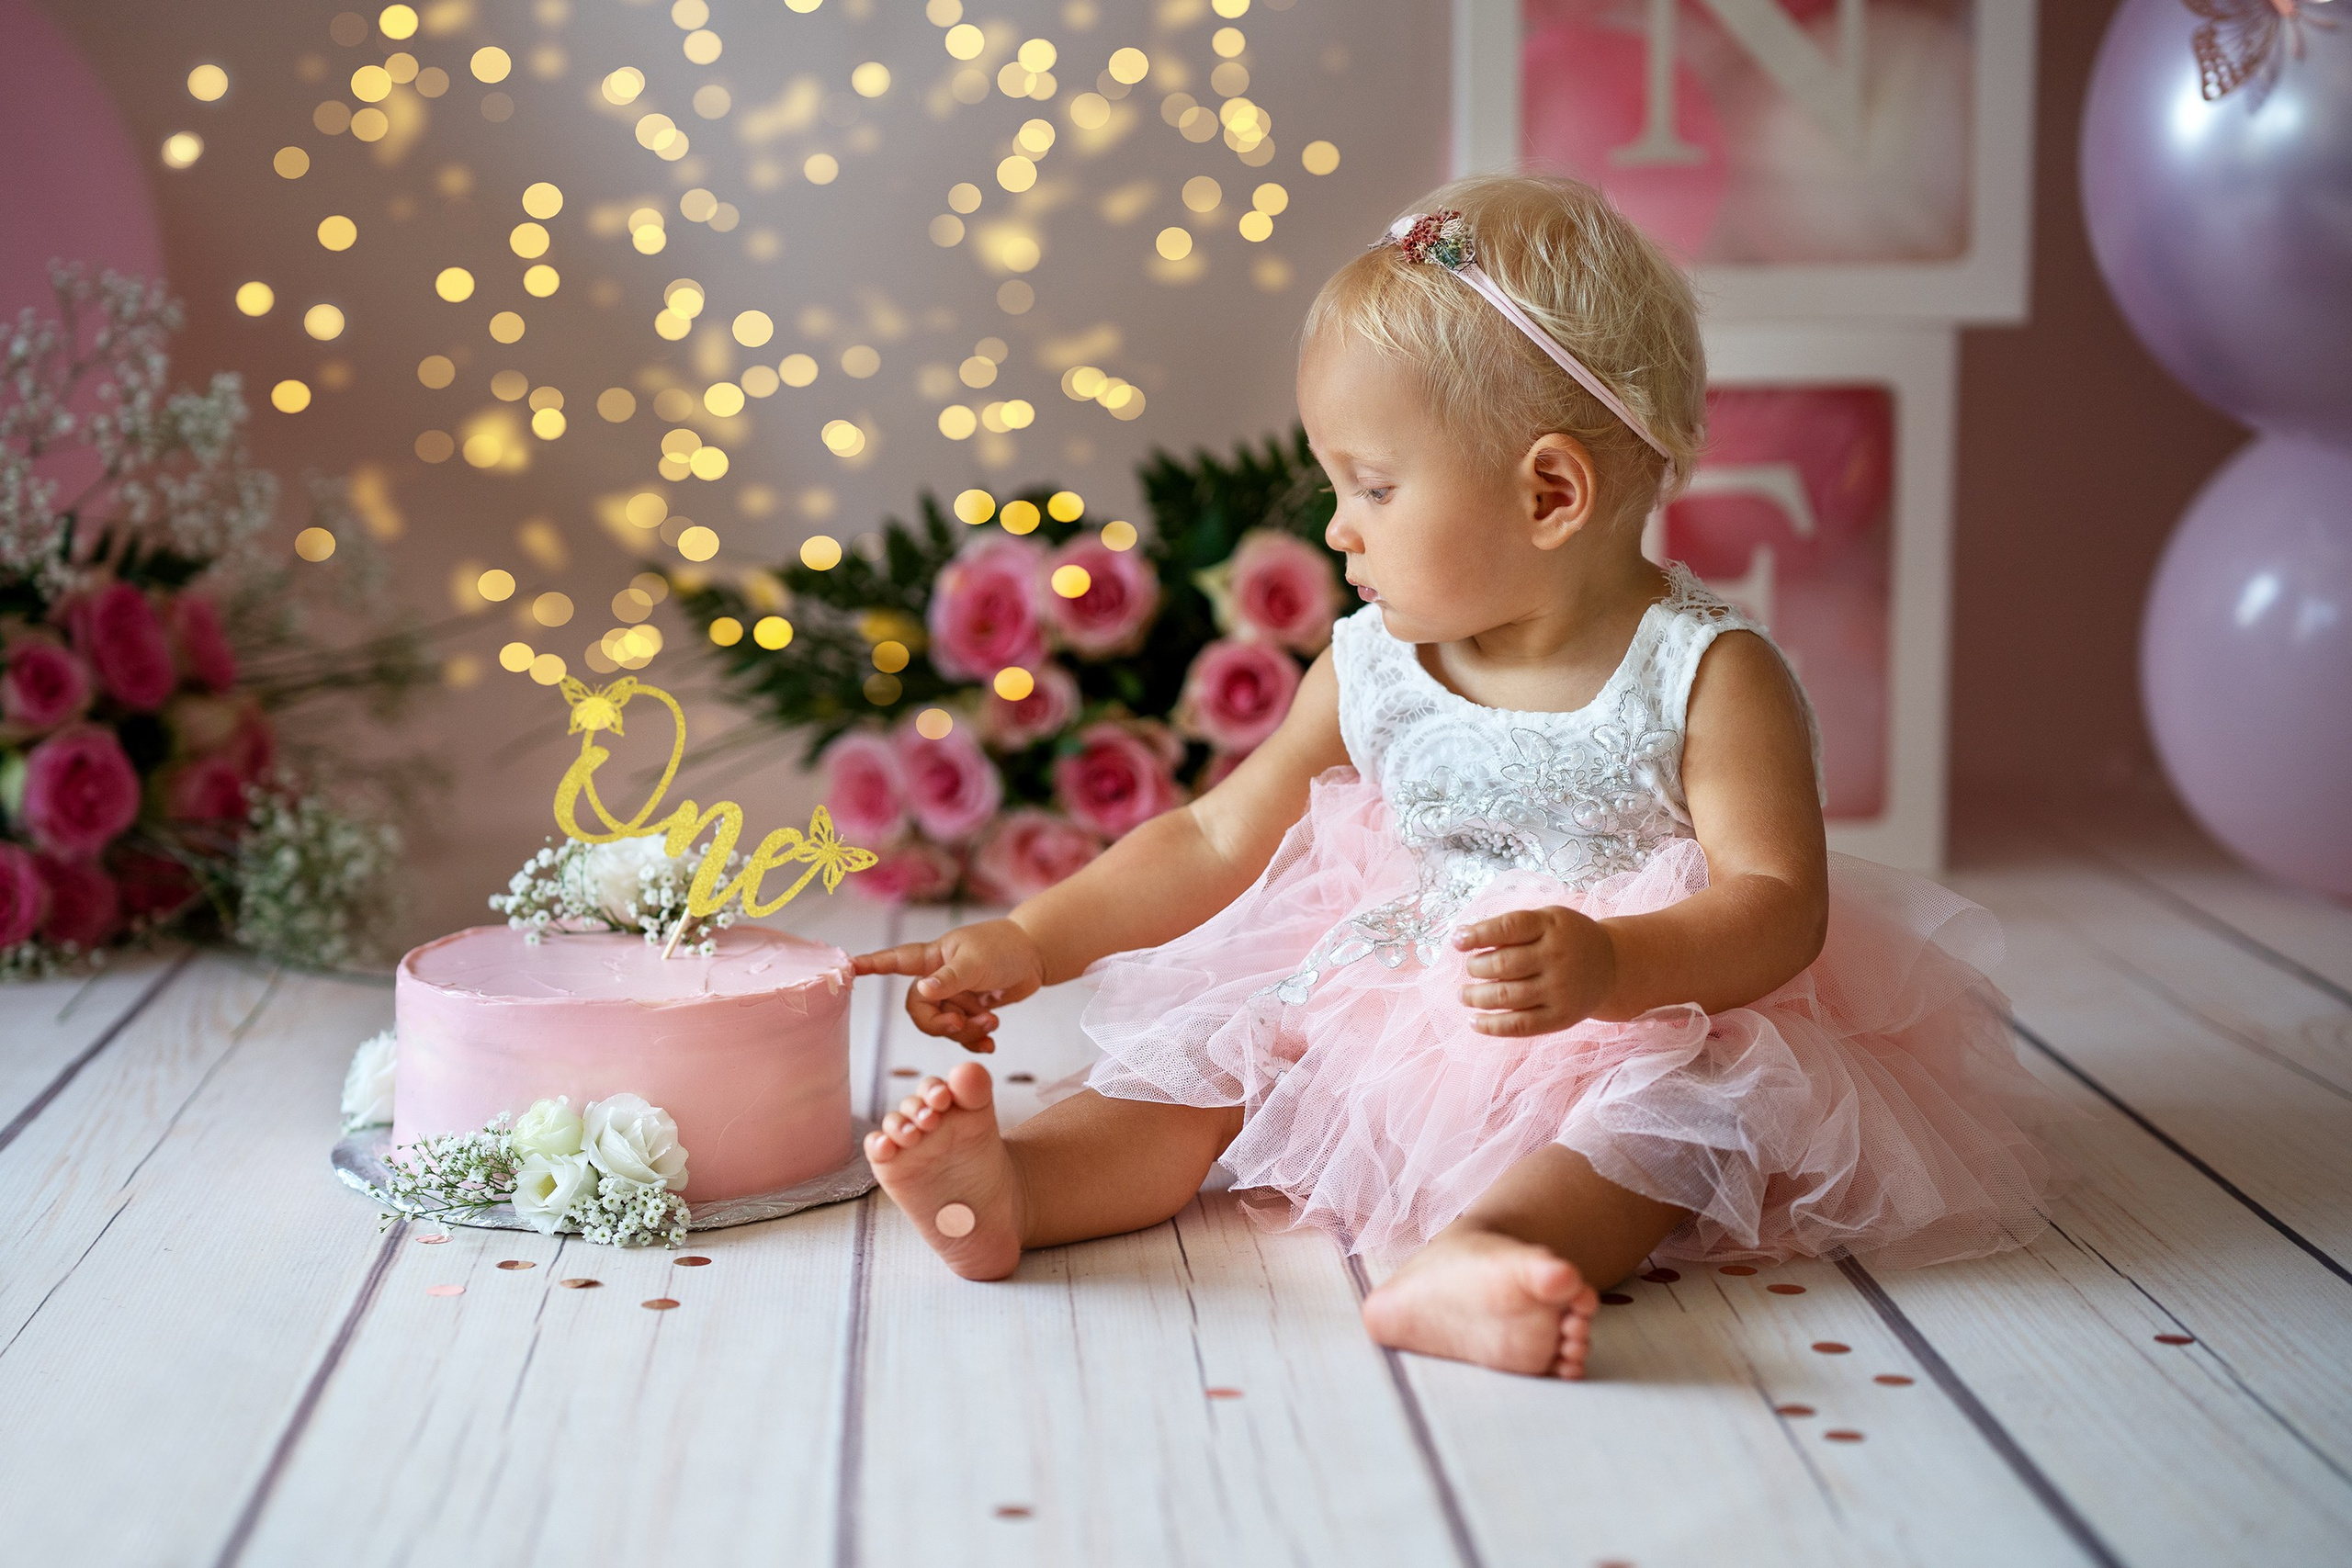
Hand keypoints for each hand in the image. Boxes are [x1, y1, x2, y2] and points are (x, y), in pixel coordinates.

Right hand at [852, 917, 1046, 1052]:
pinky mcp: (971, 1011)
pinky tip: (990, 1044)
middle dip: (940, 1024)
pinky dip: (976, 1041)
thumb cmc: (1003, 948)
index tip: (848, 967)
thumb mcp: (975, 962)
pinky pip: (963, 1034)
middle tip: (964, 1022)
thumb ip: (949, 979)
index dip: (872, 966)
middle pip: (919, 1011)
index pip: (895, 962)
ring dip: (966, 1031)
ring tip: (991, 1023)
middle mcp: (938, 979)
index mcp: (932, 959)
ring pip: (944, 1026)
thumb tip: (922, 991)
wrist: (1036, 957)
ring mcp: (954, 997)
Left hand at [1452, 905, 1617, 1037]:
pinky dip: (1492, 1026)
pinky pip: (1520, 1025)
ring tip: (1463, 995)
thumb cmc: (1566, 939)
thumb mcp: (1548, 920)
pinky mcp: (1561, 1017)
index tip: (1457, 941)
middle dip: (1476, 967)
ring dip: (1475, 997)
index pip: (1510, 927)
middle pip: (1503, 964)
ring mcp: (1560, 989)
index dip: (1478, 934)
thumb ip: (1513, 928)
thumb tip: (1465, 940)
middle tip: (1470, 968)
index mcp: (1552, 926)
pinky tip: (1474, 1021)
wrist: (1612, 965)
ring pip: (1507, 996)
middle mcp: (1558, 957)